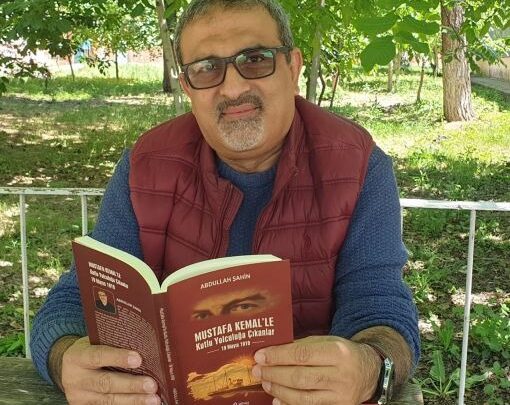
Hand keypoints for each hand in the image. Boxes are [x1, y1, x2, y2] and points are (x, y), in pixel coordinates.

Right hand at [61, 337, 159, 404]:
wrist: (67, 369)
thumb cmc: (90, 351)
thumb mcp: (95, 343)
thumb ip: (113, 345)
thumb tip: (145, 347)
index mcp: (77, 357)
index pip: (98, 356)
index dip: (118, 357)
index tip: (138, 359)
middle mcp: (75, 379)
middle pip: (106, 383)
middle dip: (131, 385)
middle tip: (152, 385)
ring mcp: (78, 397)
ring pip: (108, 400)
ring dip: (133, 400)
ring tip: (153, 399)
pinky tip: (142, 403)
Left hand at [251, 335, 379, 404]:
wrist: (369, 372)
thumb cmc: (342, 353)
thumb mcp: (327, 342)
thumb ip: (302, 346)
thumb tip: (273, 351)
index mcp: (337, 352)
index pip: (302, 354)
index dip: (278, 356)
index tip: (260, 356)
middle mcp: (341, 375)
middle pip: (301, 377)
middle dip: (274, 374)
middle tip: (257, 371)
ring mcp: (340, 395)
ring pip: (303, 396)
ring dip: (279, 390)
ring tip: (265, 383)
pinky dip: (290, 404)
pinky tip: (277, 399)